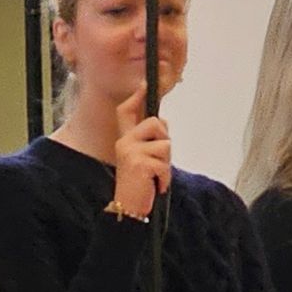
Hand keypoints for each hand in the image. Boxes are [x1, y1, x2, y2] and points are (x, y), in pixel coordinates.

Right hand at [112, 87, 171, 219]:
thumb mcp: (142, 158)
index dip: (137, 96)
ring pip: (165, 144)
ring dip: (166, 164)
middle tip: (158, 162)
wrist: (128, 208)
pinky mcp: (139, 164)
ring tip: (156, 176)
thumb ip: (150, 141)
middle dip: (165, 140)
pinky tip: (155, 185)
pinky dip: (165, 178)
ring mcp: (130, 152)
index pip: (126, 111)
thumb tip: (162, 124)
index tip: (145, 83)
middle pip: (156, 123)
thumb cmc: (139, 184)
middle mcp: (124, 142)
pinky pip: (165, 164)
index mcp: (124, 139)